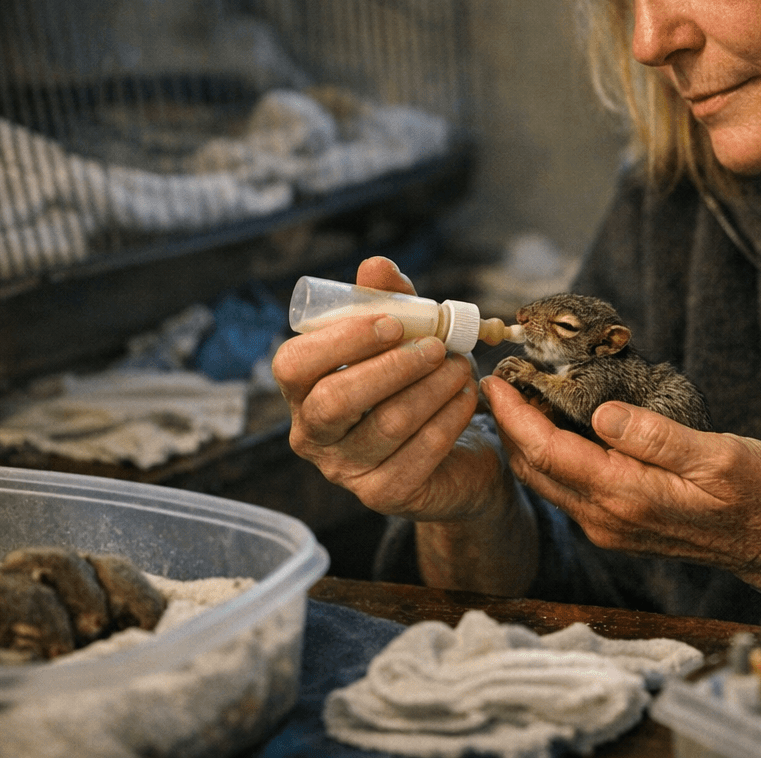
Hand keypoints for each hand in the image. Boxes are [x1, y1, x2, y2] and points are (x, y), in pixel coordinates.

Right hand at [273, 257, 508, 522]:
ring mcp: (346, 471)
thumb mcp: (403, 337)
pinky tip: (466, 397)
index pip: (293, 366)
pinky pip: (420, 453)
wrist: (455, 455)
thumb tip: (375, 266)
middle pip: (335, 401)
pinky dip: (449, 417)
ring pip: (386, 424)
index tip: (392, 323)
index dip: (340, 341)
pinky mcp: (386, 494)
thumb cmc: (415, 385)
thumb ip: (387, 301)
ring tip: (462, 366)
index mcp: (303, 391)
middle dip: (392, 366)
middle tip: (437, 346)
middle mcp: (313, 435)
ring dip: (433, 387)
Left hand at [483, 375, 760, 614]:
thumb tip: (600, 413)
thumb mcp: (718, 456)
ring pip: (549, 481)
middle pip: (536, 469)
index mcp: (627, 495)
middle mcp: (609, 518)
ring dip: (528, 440)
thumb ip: (656, 437)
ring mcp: (613, 526)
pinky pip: (570, 489)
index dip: (515, 413)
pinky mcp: (622, 525)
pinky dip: (552, 456)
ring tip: (522, 396)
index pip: (547, 451)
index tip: (496, 378)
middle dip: (511, 424)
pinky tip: (559, 426)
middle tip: (501, 378)